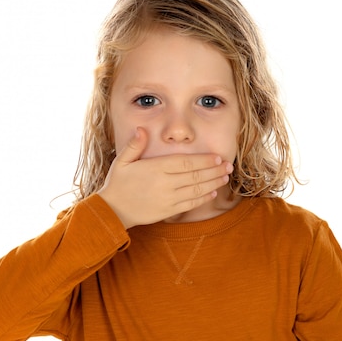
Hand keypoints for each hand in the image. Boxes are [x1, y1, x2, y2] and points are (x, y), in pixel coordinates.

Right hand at [97, 128, 232, 227]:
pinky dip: (203, 198)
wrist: (113, 210)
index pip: (186, 162)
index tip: (217, 157)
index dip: (204, 160)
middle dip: (215, 170)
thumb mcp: (121, 161)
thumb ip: (134, 145)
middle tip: (229, 165)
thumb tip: (142, 129)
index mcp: (156, 168)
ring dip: (214, 183)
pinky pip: (190, 204)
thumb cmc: (118, 183)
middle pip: (196, 175)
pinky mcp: (168, 211)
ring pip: (196, 189)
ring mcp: (168, 198)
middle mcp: (165, 183)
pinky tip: (213, 193)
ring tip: (225, 177)